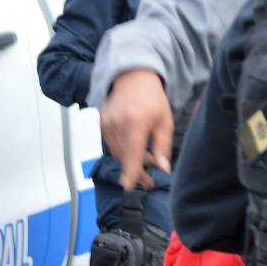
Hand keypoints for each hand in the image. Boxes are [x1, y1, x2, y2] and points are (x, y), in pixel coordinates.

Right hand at [100, 70, 172, 189]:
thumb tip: (164, 168)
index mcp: (135, 123)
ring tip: (147, 160)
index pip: (131, 153)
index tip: (127, 186)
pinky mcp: (101, 124)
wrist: (133, 78)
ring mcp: (106, 124)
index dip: (130, 172)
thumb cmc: (153, 99)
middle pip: (124, 156)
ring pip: (117, 152)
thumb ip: (162, 146)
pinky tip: (135, 148)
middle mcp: (117, 124)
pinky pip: (112, 144)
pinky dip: (123, 150)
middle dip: (136, 170)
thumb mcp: (165, 121)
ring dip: (130, 160)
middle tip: (148, 180)